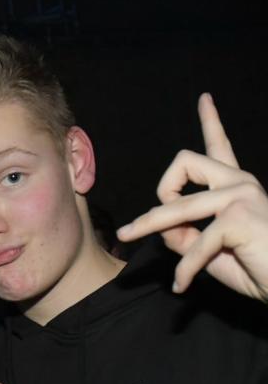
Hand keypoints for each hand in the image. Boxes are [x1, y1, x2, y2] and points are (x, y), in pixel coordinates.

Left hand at [117, 93, 267, 301]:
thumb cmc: (257, 268)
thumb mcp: (209, 250)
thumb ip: (185, 235)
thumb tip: (160, 227)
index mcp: (236, 186)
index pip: (220, 146)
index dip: (211, 121)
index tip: (204, 98)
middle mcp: (240, 183)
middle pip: (182, 165)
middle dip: (154, 199)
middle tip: (130, 231)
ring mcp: (240, 196)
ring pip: (176, 204)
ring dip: (148, 225)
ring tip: (128, 239)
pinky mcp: (237, 218)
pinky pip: (192, 245)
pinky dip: (184, 269)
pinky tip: (181, 285)